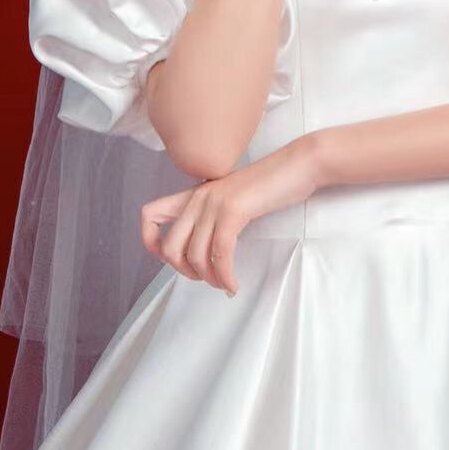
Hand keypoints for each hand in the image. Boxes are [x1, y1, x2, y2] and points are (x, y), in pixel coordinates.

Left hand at [139, 137, 319, 292]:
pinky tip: (234, 284)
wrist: (299, 165)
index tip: (170, 259)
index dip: (150, 241)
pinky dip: (225, 276)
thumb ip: (215, 214)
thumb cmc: (273, 184)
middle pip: (171, 247)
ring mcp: (214, 203)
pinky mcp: (233, 211)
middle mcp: (198, 197)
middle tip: (206, 279)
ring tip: (225, 284)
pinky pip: (220, 254)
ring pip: (196, 255)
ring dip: (210, 278)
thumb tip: (207, 246)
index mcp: (195, 194)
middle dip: (185, 272)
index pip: (149, 214)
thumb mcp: (233, 197)